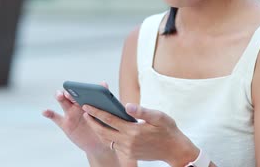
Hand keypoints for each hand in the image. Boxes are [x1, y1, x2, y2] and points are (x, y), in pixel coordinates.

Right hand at [42, 82, 113, 156]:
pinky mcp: (65, 124)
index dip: (78, 89)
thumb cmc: (103, 126)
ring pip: (63, 103)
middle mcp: (77, 105)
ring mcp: (70, 114)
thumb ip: (103, 98)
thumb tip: (103, 82)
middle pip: (71, 95)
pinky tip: (45, 111)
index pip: (81, 92)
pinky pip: (55, 117)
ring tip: (59, 95)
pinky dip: (49, 113)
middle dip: (69, 92)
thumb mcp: (105, 113)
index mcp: (87, 101)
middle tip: (68, 92)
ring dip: (60, 97)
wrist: (99, 144)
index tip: (78, 88)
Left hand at [82, 103, 199, 165]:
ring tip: (91, 119)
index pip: (110, 119)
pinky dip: (106, 136)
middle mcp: (128, 142)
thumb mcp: (158, 116)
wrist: (175, 150)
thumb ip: (142, 111)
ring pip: (107, 139)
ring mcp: (128, 149)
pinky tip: (104, 129)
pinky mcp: (129, 154)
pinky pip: (113, 144)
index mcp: (134, 130)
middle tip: (84, 111)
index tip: (87, 105)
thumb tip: (126, 105)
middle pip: (103, 131)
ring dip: (97, 129)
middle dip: (92, 121)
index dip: (97, 112)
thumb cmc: (168, 130)